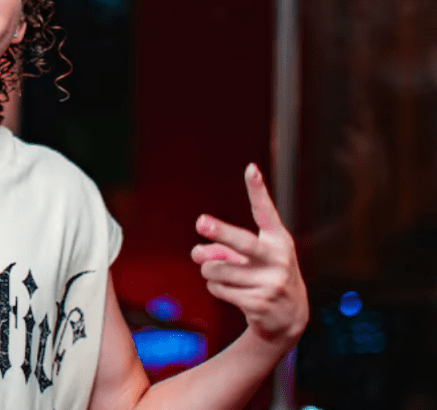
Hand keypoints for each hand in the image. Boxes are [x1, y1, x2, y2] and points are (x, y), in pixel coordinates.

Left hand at [191, 163, 308, 347]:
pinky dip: (216, 288)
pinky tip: (233, 293)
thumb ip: (222, 248)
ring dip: (210, 271)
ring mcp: (270, 282)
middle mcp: (278, 259)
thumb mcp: (250, 258)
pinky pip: (217, 288)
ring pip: (216, 269)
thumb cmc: (264, 276)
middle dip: (220, 232)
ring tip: (227, 276)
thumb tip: (197, 253)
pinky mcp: (258, 302)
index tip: (250, 169)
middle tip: (201, 222)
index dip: (257, 190)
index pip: (266, 212)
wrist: (289, 318)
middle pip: (243, 242)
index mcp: (278, 240)